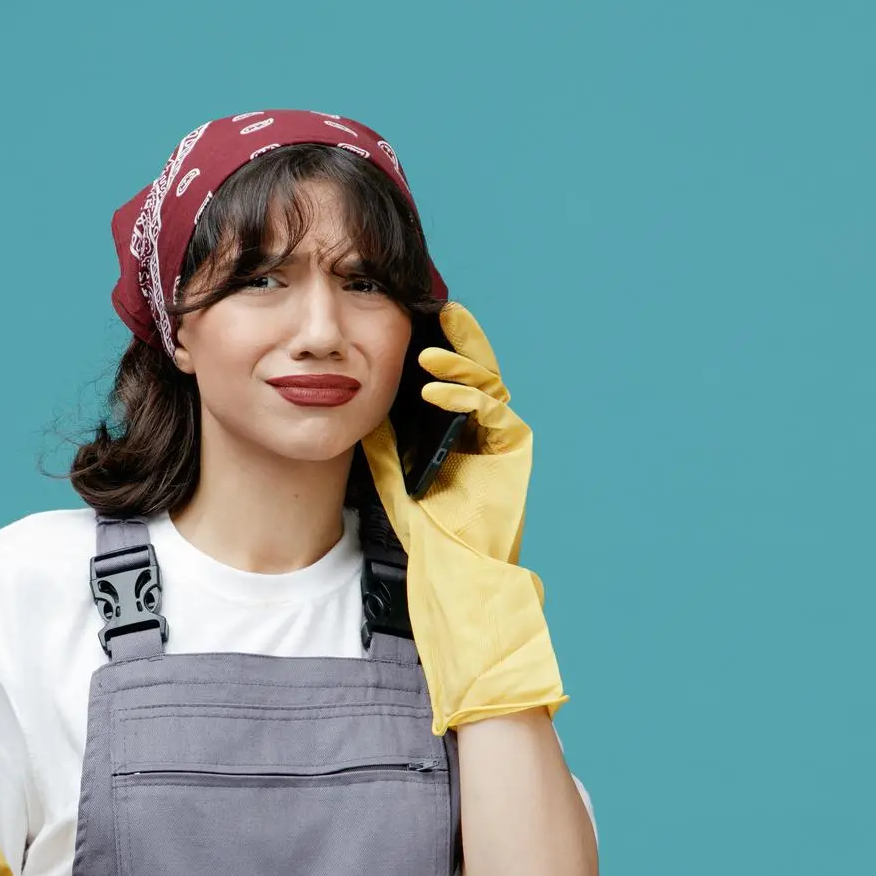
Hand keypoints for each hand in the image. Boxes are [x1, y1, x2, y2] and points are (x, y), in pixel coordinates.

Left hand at [362, 302, 533, 565]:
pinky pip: (492, 409)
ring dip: (458, 361)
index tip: (416, 319)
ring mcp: (502, 434)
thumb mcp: (389, 470)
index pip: (452, 374)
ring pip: (487, 380)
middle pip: (477, 367)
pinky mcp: (514, 447)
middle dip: (460, 336)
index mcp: (459, 426)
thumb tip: (361, 397)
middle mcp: (484, 425)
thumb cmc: (424, 525)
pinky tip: (436, 389)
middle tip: (441, 310)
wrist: (450, 564)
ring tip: (427, 351)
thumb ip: (382, 436)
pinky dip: (464, 395)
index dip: (440, 345)